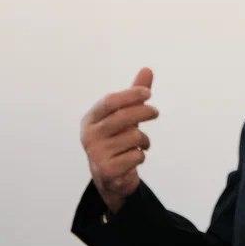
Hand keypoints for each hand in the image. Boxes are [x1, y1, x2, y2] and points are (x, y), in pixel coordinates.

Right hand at [80, 67, 157, 212]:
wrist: (110, 176)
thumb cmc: (117, 140)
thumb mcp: (124, 117)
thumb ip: (134, 95)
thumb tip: (147, 69)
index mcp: (90, 119)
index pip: (109, 102)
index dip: (130, 95)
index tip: (148, 93)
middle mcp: (89, 136)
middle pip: (122, 117)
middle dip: (143, 112)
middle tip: (155, 112)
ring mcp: (96, 154)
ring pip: (134, 137)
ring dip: (144, 140)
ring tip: (140, 144)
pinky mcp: (107, 170)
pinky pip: (137, 155)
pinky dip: (141, 155)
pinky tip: (133, 158)